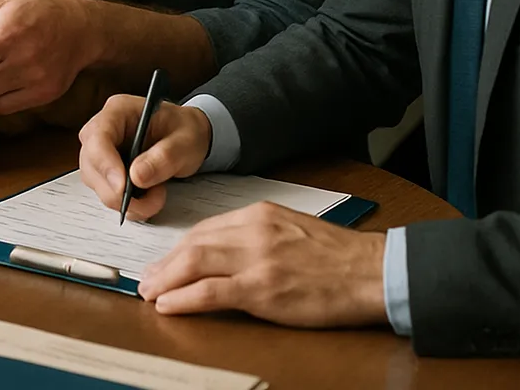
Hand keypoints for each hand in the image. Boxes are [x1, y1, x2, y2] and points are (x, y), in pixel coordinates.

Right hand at [78, 97, 211, 220]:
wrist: (189, 137)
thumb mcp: (185, 141)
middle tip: (148, 202)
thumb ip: (164, 156)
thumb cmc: (185, 130)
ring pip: (96, 182)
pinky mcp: (107, 170)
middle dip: (117, 190)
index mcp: (119, 110)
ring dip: (124, 200)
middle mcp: (105, 128)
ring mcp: (102, 150)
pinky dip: (127, 204)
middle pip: (91, 163)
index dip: (106, 164)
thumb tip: (137, 176)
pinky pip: (106, 192)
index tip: (123, 188)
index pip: (98, 136)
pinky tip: (147, 199)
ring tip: (156, 196)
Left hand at [137, 202, 386, 327]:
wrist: (372, 271)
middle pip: (194, 243)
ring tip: (150, 293)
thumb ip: (256, 236)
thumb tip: (225, 253)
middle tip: (147, 280)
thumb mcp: (289, 229)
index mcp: (258, 214)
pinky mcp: (263, 289)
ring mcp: (256, 259)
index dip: (180, 248)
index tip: (165, 261)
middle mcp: (252, 231)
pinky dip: (184, 298)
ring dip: (166, 279)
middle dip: (165, 263)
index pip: (205, 228)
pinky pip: (211, 292)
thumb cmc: (337, 256)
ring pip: (195, 263)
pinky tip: (169, 305)